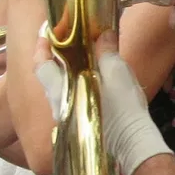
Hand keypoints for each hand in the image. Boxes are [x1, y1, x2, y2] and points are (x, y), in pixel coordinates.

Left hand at [35, 32, 173, 174]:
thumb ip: (106, 51)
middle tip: (66, 39)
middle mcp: (58, 105)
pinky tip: (90, 78)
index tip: (47, 30)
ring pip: (59, 88)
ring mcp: (67, 117)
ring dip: (65, 71)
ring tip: (80, 56)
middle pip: (48, 76)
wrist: (132, 144)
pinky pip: (70, 98)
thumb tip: (103, 34)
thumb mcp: (116, 73)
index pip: (42, 65)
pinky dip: (75, 83)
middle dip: (54, 56)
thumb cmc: (122, 108)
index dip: (42, 45)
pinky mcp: (78, 124)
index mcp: (62, 90)